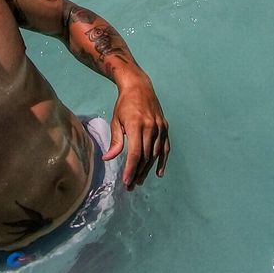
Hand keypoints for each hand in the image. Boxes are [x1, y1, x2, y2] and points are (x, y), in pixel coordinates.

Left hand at [103, 72, 169, 188]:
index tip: (126, 181)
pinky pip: (165, 148)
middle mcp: (151, 127)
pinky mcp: (165, 127)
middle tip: (131, 185)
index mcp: (136, 125)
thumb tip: (108, 159)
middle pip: (145, 156)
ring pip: (155, 154)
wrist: (139, 87)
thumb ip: (115, 141)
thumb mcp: (116, 121)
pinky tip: (158, 173)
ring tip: (139, 180)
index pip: (135, 153)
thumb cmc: (124, 104)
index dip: (131, 169)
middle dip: (138, 173)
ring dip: (147, 169)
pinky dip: (162, 161)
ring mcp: (160, 127)